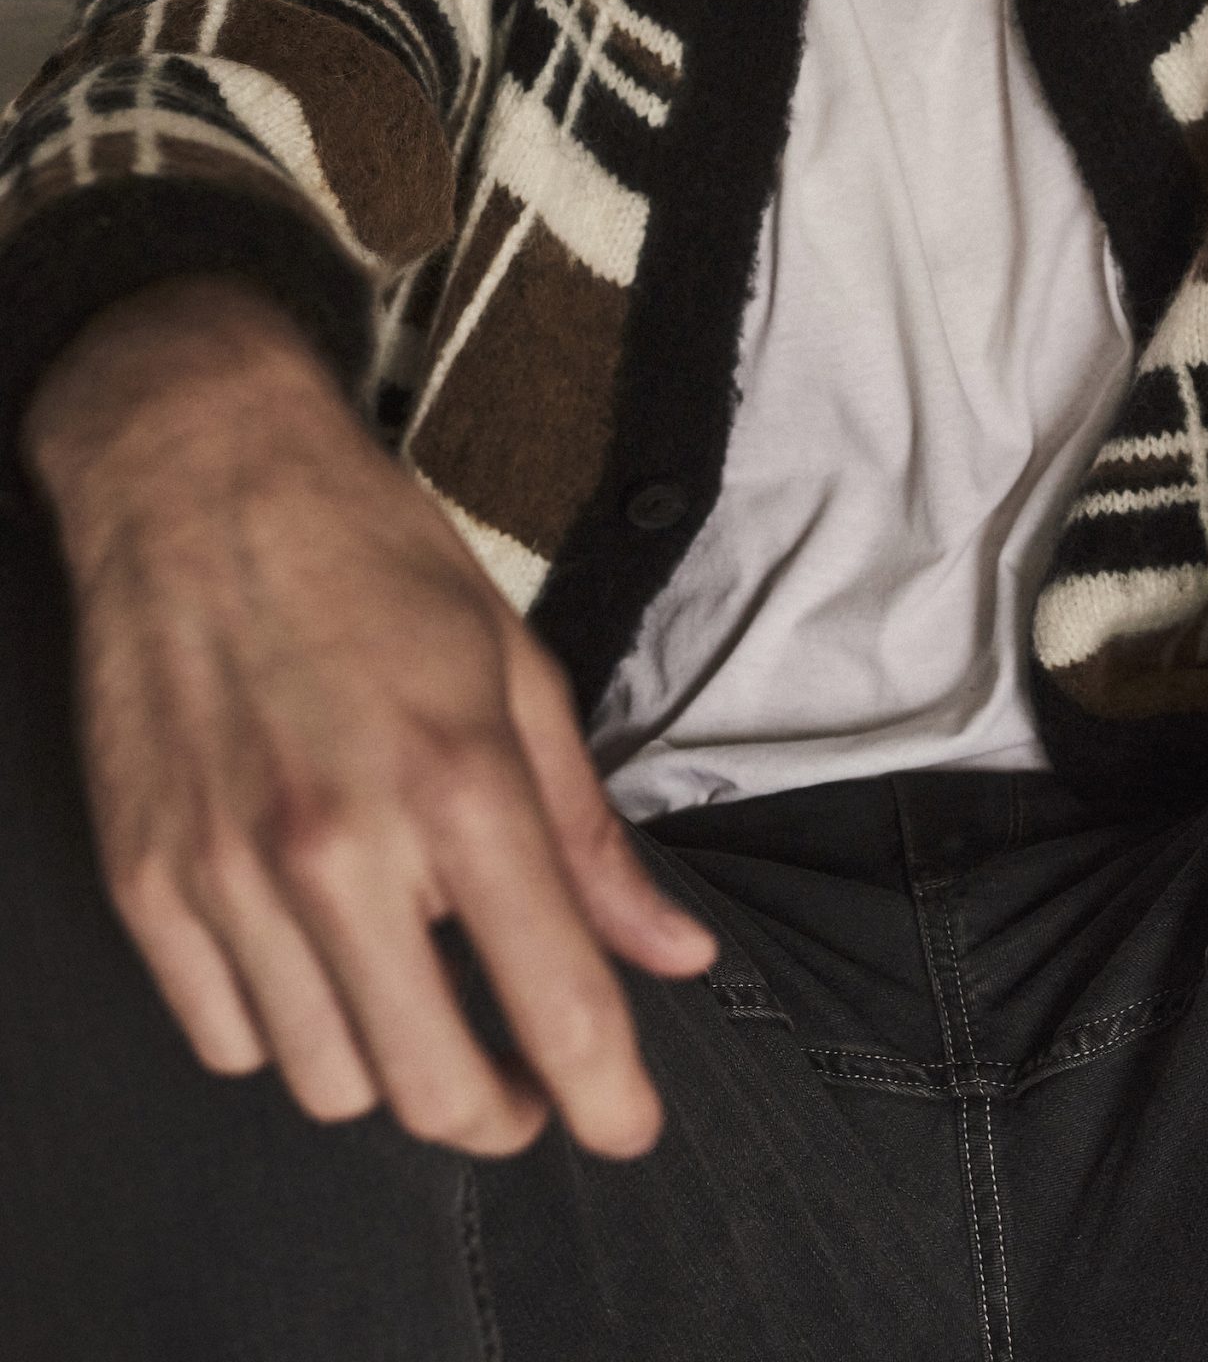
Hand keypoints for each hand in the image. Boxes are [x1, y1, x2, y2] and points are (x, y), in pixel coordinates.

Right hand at [24, 275, 718, 1162]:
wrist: (197, 472)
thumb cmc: (370, 554)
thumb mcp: (514, 670)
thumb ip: (589, 832)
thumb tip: (673, 949)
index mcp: (458, 781)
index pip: (556, 999)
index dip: (607, 1094)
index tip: (627, 1125)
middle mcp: (338, 847)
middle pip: (433, 1087)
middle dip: (503, 1113)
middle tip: (528, 1087)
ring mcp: (226, 872)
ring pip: (327, 1079)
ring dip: (392, 1065)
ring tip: (417, 995)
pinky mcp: (144, 881)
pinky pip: (226, 1037)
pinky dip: (286, 1027)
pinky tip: (316, 955)